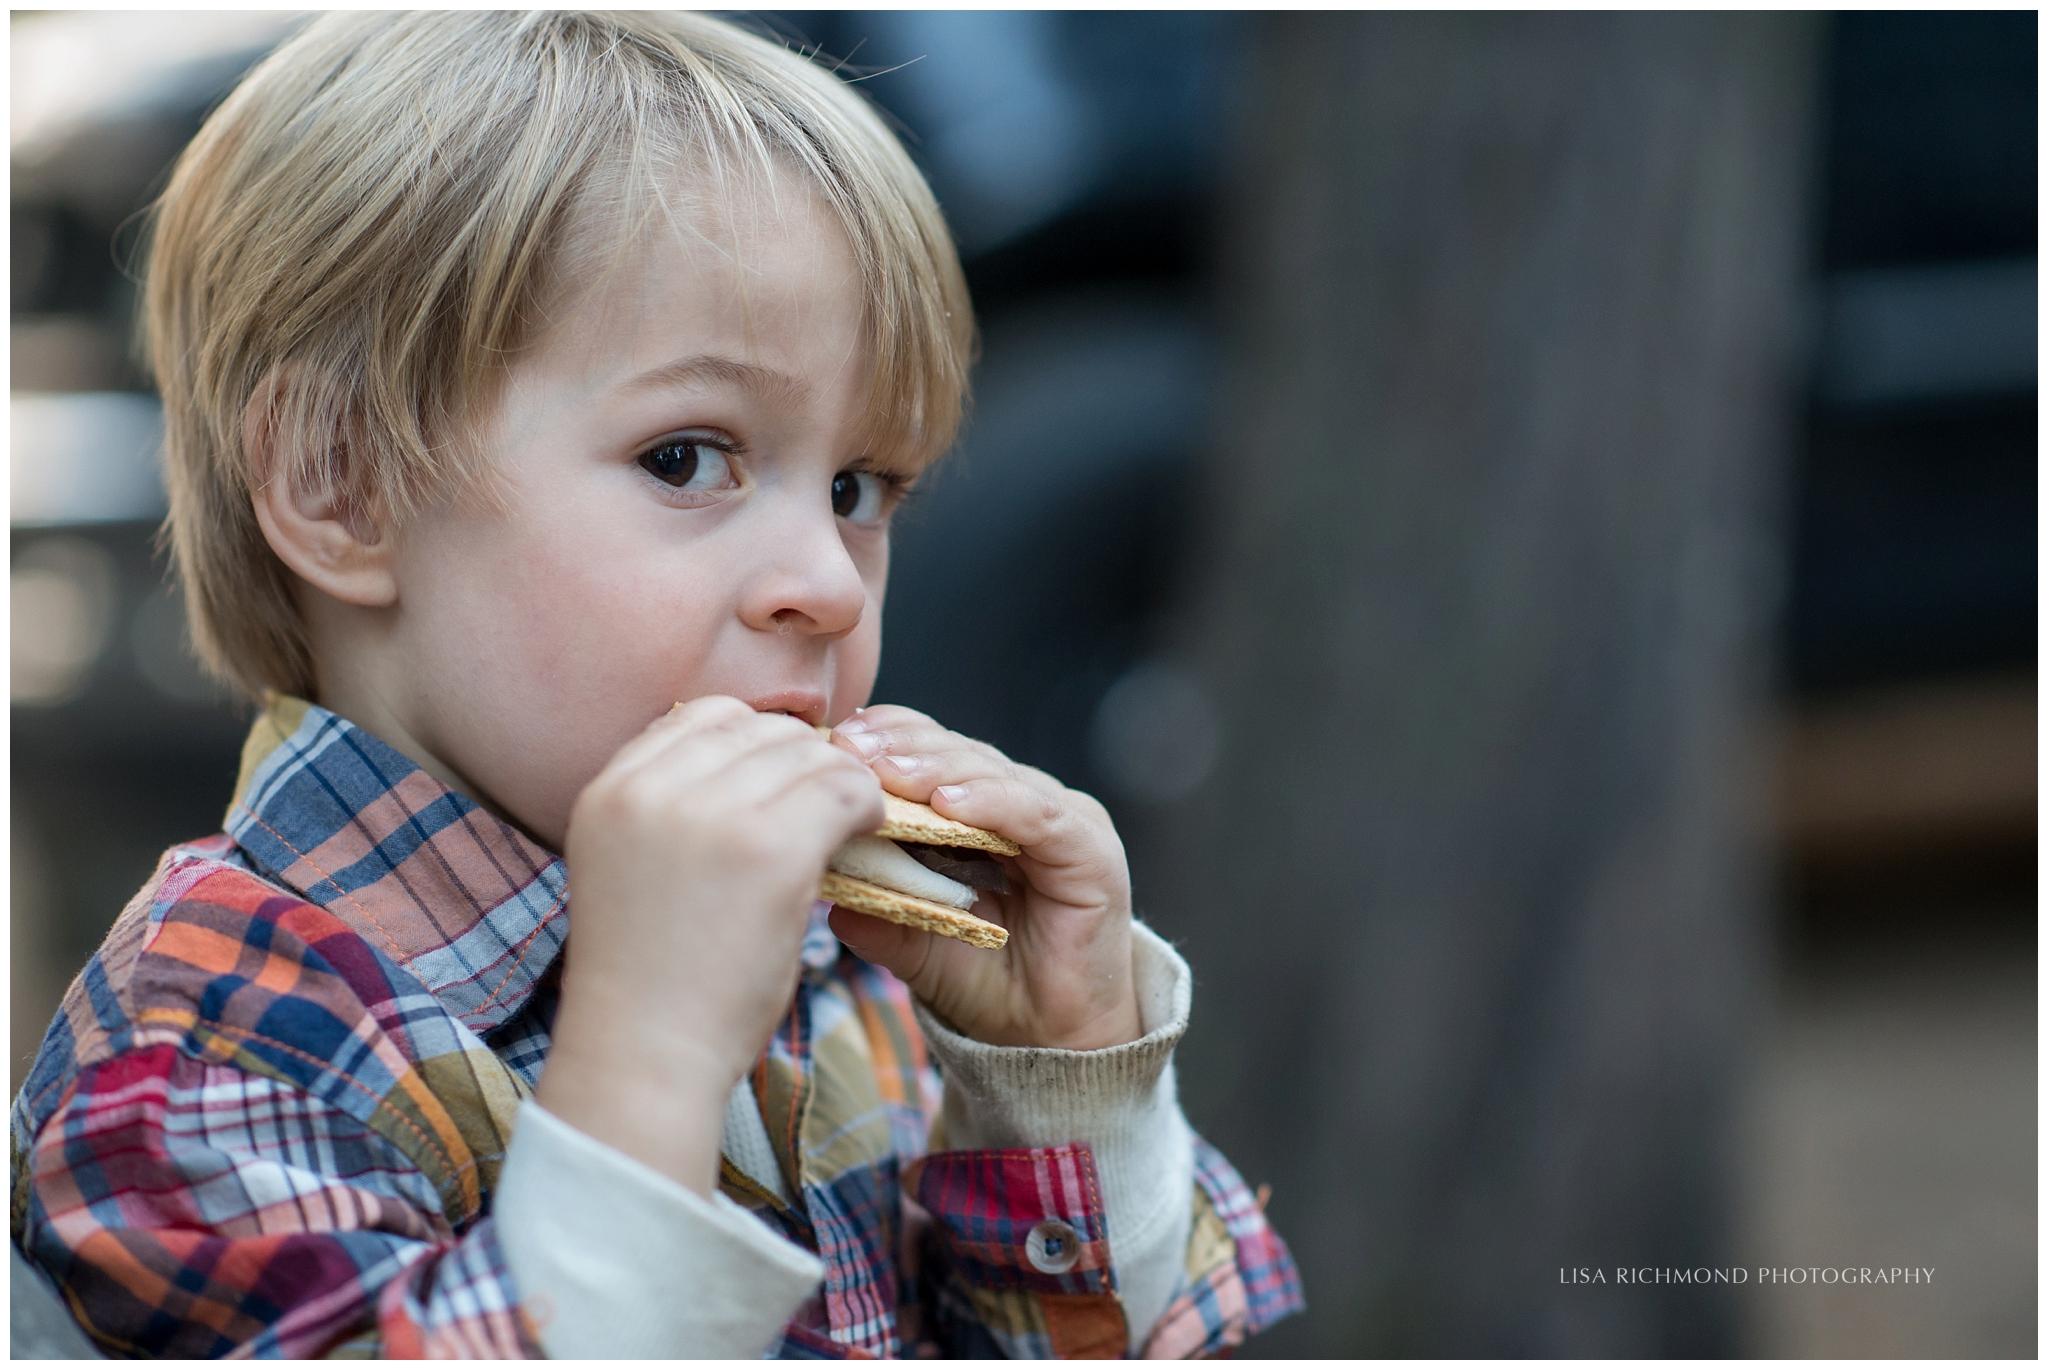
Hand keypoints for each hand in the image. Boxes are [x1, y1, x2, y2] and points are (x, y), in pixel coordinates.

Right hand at [537, 697, 882, 1195]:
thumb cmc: (647, 981)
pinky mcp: (770, 849)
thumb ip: (668, 812)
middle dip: (804, 758)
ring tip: (854, 817)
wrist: (644, 1058)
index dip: (755, 742)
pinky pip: (843, 790)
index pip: (701, 716)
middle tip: (831, 798)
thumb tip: (747, 769)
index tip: (782, 781)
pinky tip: (871, 830)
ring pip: (807, 753)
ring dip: (840, 779)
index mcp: (610, 790)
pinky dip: (867, 803)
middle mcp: (652, 789)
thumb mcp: (628, 870)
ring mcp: (712, 815)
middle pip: (759, 729)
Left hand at [827, 706, 1140, 1051]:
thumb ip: (883, 919)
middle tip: (849, 745)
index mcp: (981, 811)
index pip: (931, 754)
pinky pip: (1036, 813)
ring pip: (993, 773)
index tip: (833, 742)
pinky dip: (992, 802)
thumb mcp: (920, 947)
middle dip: (901, 746)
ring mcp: (1059, 820)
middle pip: (957, 754)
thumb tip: (829, 898)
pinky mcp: (1089, 846)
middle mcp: (1022, 804)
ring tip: (891, 770)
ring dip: (938, 768)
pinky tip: (949, 801)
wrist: (1055, 1042)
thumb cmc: (991, 984)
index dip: (884, 740)